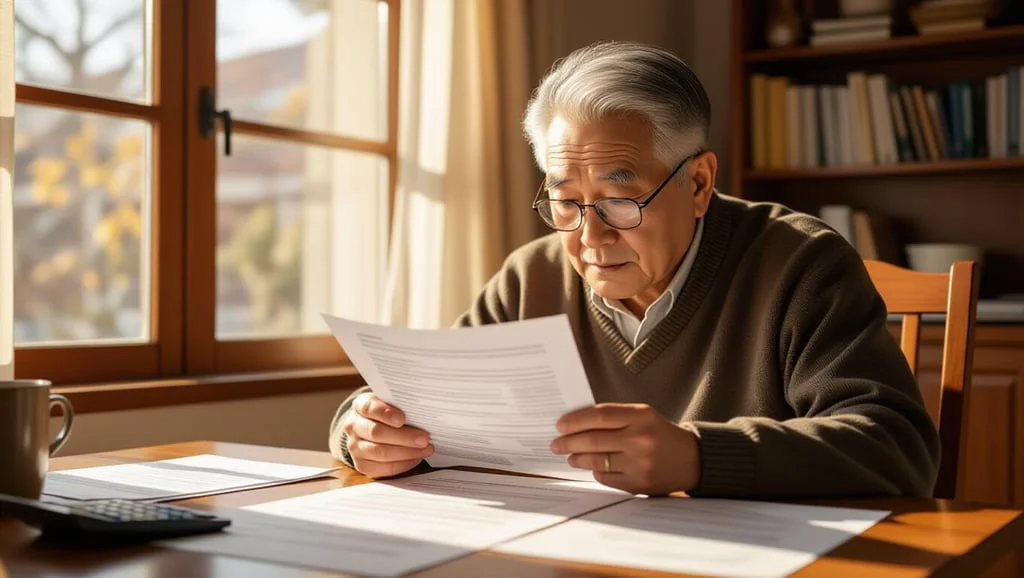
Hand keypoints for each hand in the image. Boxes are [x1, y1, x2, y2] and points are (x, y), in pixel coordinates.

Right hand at [341, 392, 433, 477]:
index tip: (402, 419)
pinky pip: (382, 468)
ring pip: (380, 452)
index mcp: (360, 405)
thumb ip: (402, 404)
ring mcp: (355, 447)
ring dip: (407, 452)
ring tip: (426, 449)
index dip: (386, 414)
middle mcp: (353, 426)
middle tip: (425, 438)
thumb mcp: (391, 402)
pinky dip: (402, 464)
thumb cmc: (388, 413)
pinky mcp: (362, 465)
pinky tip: (416, 458)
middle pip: (376, 433)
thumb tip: (425, 412)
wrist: (372, 427)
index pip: (370, 408)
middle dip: (403, 437)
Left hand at [550, 403, 700, 494]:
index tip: (560, 425)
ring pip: (596, 461)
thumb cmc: (660, 433)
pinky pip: (605, 478)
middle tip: (556, 444)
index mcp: (641, 416)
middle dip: (569, 442)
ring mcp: (639, 464)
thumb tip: (575, 423)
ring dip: (577, 458)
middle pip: (593, 440)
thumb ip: (614, 417)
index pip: (599, 416)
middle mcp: (640, 439)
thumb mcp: (643, 415)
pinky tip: (592, 467)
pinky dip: (595, 472)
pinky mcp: (638, 484)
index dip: (575, 421)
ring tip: (570, 456)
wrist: (692, 459)